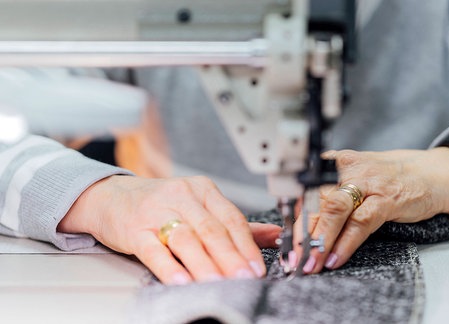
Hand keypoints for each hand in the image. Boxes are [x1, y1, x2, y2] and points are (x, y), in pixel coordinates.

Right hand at [58, 175, 281, 283]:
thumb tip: (275, 236)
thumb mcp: (199, 206)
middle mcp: (182, 196)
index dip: (246, 245)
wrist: (110, 196)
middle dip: (231, 257)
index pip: (231, 218)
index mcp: (203, 190)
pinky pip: (153, 250)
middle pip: (212, 230)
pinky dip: (169, 267)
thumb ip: (234, 223)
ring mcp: (157, 211)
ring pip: (187, 239)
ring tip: (219, 284)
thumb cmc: (160, 204)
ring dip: (205, 264)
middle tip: (244, 278)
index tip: (257, 267)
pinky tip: (181, 281)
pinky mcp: (134, 229)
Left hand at [293, 148, 448, 273]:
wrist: (433, 173)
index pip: (304, 188)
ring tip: (310, 263)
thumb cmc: (389, 177)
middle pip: (314, 200)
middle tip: (292, 257)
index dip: (290, 216)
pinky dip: (345, 243)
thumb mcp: (355, 177)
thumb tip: (302, 223)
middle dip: (301, 233)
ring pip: (334, 210)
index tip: (282, 239)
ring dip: (319, 241)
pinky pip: (360, 223)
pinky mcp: (387, 199)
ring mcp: (368, 182)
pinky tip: (335, 258)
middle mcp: (348, 169)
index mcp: (335, 163)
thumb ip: (329, 194)